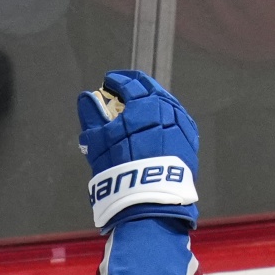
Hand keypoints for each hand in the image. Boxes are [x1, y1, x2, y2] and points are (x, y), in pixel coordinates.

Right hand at [76, 70, 198, 229]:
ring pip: (167, 103)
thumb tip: (85, 97)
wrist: (150, 195)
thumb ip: (91, 115)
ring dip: (152, 100)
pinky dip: (165, 115)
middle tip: (124, 88)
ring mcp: (181, 123)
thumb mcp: (97, 141)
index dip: (117, 80)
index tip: (108, 81)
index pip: (130, 83)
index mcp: (143, 103)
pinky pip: (177, 119)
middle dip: (136, 86)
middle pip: (151, 89)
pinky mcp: (189, 140)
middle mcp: (166, 108)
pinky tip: (159, 122)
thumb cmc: (119, 164)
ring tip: (141, 105)